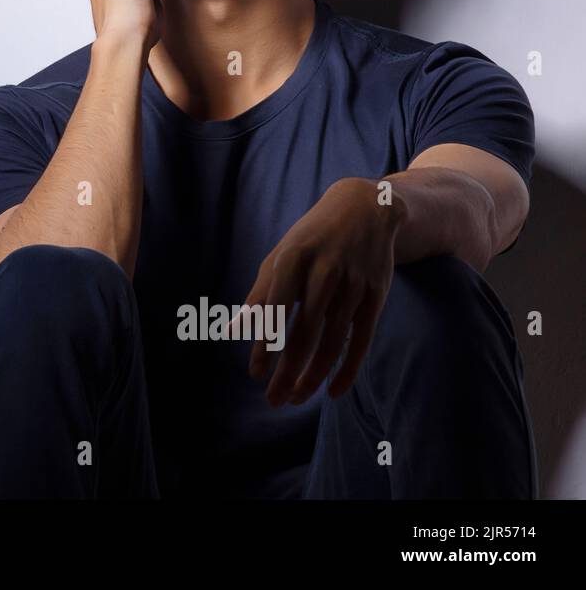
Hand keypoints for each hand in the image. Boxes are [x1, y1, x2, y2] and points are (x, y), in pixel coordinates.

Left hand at [236, 178, 405, 405]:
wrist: (364, 209)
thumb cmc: (310, 239)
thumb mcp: (280, 257)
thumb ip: (258, 295)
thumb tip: (232, 331)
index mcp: (293, 259)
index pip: (275, 311)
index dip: (265, 345)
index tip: (255, 375)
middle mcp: (324, 272)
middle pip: (304, 333)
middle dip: (287, 371)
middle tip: (273, 400)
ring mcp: (353, 284)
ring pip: (332, 341)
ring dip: (313, 375)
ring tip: (296, 398)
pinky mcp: (376, 295)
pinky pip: (361, 339)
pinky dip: (348, 368)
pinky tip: (333, 391)